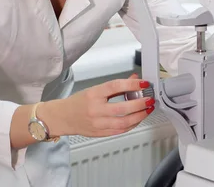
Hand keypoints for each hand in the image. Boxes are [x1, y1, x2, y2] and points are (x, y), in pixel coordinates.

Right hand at [40, 73, 154, 137]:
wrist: (63, 117)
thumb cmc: (79, 102)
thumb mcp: (96, 89)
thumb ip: (116, 86)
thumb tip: (134, 79)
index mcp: (93, 94)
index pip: (115, 86)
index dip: (131, 84)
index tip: (143, 83)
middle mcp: (95, 110)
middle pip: (122, 108)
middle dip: (140, 104)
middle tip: (150, 99)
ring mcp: (98, 123)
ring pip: (123, 123)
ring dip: (139, 116)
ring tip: (147, 110)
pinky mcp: (100, 133)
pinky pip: (120, 131)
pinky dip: (132, 125)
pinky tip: (138, 119)